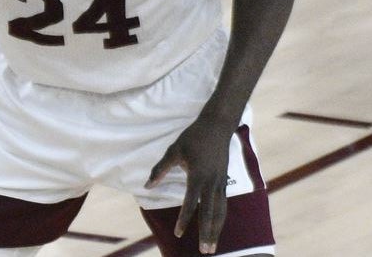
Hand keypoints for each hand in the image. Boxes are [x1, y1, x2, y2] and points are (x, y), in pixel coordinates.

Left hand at [144, 115, 235, 254]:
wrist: (217, 126)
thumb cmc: (193, 137)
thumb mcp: (173, 150)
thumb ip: (160, 169)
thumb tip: (147, 186)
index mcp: (198, 176)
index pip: (190, 203)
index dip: (184, 219)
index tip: (178, 233)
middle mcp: (212, 183)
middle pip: (210, 213)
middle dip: (207, 233)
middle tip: (205, 251)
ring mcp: (221, 183)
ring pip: (220, 212)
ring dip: (216, 230)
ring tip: (212, 247)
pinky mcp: (224, 182)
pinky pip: (223, 205)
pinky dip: (220, 219)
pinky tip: (217, 229)